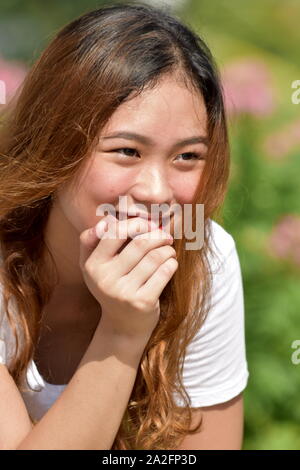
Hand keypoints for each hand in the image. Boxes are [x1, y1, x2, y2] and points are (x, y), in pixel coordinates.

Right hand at [79, 214, 177, 341]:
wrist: (122, 326)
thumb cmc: (112, 286)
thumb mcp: (95, 266)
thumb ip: (93, 240)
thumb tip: (105, 220)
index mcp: (92, 266)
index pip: (114, 232)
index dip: (135, 224)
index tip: (147, 226)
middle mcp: (105, 279)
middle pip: (140, 243)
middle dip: (157, 235)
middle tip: (165, 236)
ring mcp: (124, 292)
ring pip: (155, 256)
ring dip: (167, 249)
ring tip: (168, 250)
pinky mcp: (143, 302)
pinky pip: (164, 271)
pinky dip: (171, 263)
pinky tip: (170, 264)